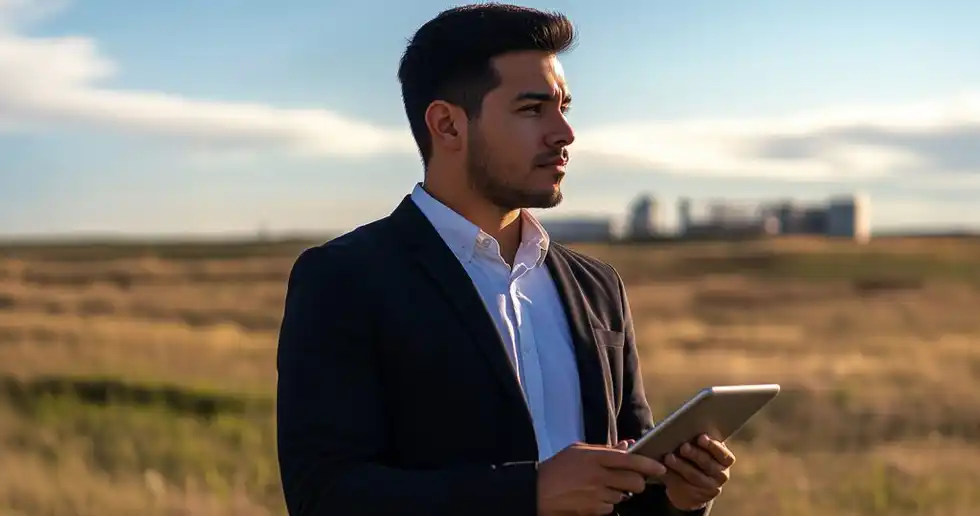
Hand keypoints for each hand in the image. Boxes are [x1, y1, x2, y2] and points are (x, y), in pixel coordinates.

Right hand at [537, 441, 666, 515]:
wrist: (538, 491)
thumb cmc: (558, 468)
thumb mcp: (579, 451)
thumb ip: (605, 449)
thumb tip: (627, 445)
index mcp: (595, 457)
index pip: (630, 460)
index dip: (648, 464)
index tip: (660, 467)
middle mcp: (599, 476)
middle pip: (634, 481)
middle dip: (638, 482)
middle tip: (633, 479)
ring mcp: (597, 495)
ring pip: (624, 496)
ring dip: (620, 492)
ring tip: (603, 486)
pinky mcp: (594, 510)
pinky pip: (611, 507)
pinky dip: (608, 503)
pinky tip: (595, 497)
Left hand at [662, 434, 734, 510]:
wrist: (691, 484)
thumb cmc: (694, 456)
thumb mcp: (701, 449)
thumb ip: (699, 440)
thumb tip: (685, 427)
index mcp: (725, 460)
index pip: (724, 454)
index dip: (713, 446)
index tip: (701, 437)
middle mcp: (721, 475)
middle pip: (708, 464)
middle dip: (695, 454)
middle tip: (683, 446)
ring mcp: (709, 488)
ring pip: (694, 476)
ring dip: (681, 466)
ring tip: (668, 457)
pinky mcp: (694, 497)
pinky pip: (682, 485)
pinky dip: (671, 476)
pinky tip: (663, 469)